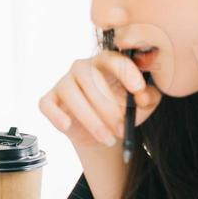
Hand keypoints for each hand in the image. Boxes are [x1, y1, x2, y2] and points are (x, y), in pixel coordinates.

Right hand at [39, 49, 161, 150]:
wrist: (102, 134)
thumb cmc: (122, 111)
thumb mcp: (143, 106)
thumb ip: (149, 97)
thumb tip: (142, 96)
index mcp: (106, 62)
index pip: (113, 59)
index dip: (125, 72)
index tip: (138, 89)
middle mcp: (82, 68)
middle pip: (90, 79)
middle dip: (108, 107)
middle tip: (122, 129)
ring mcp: (64, 83)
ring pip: (71, 94)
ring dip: (90, 119)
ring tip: (108, 139)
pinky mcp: (49, 100)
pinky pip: (47, 104)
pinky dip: (56, 115)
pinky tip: (67, 126)